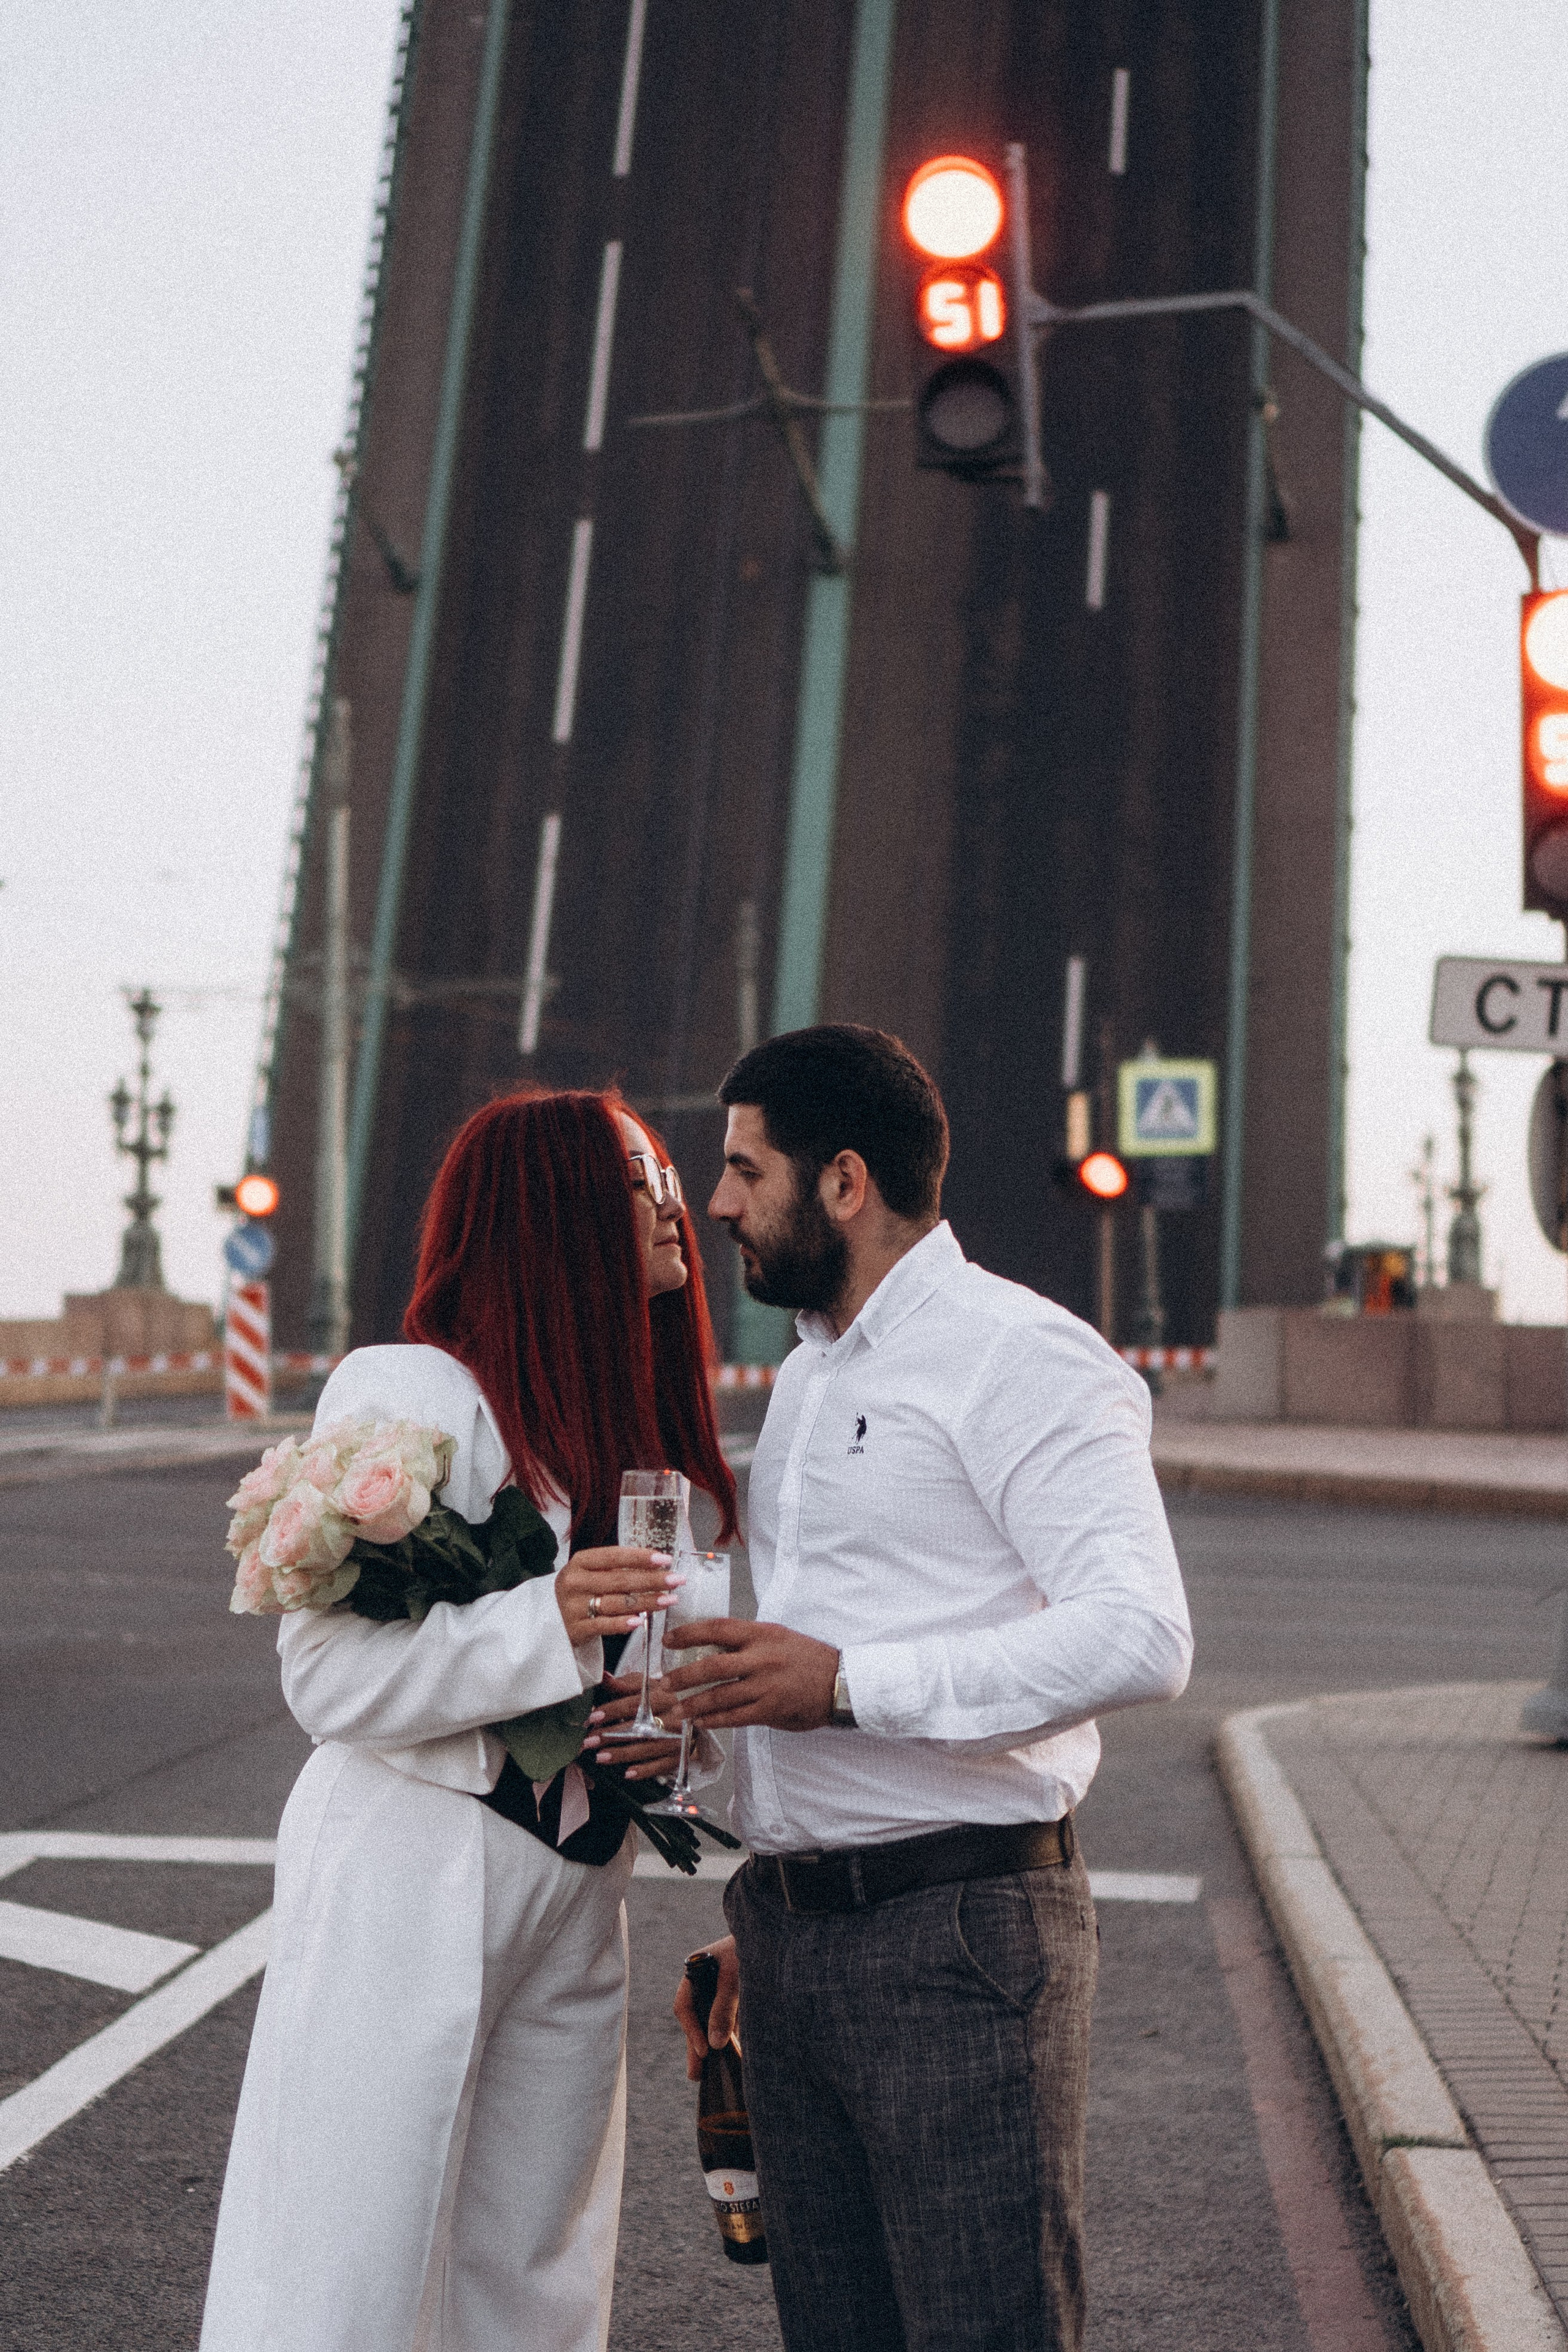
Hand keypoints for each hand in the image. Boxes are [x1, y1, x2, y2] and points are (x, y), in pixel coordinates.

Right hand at [555, 1547, 681, 1647]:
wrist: (546, 1620)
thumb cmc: (578, 1592)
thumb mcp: (589, 1574)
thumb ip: (614, 1570)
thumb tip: (656, 1567)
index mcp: (579, 1563)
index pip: (613, 1556)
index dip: (640, 1557)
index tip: (665, 1559)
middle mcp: (574, 1582)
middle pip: (620, 1580)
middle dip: (652, 1580)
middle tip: (677, 1580)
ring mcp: (573, 1607)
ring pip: (616, 1603)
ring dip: (647, 1601)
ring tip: (670, 1600)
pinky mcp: (575, 1629)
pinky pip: (604, 1625)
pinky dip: (623, 1623)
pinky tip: (641, 1621)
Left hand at [581, 1672, 683, 1782]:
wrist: (692, 1716)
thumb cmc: (660, 1700)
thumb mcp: (645, 1687)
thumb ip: (624, 1684)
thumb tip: (603, 1677)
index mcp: (664, 1696)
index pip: (636, 1703)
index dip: (613, 1710)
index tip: (593, 1717)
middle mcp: (675, 1717)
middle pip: (641, 1727)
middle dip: (612, 1735)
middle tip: (588, 1741)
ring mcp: (679, 1738)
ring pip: (648, 1747)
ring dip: (622, 1754)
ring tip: (599, 1757)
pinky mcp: (681, 1756)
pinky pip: (662, 1766)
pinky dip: (644, 1771)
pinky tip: (627, 1773)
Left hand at [662, 1619, 838, 1730]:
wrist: (839, 1682)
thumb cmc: (806, 1657)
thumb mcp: (777, 1636)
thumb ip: (747, 1640)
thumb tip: (710, 1644)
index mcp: (761, 1634)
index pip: (717, 1629)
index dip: (688, 1634)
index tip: (667, 1641)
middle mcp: (761, 1658)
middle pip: (712, 1666)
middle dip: (683, 1676)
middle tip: (663, 1683)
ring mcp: (766, 1686)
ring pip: (719, 1696)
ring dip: (693, 1704)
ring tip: (674, 1710)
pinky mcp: (771, 1710)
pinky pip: (735, 1717)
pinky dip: (715, 1720)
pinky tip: (700, 1722)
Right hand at [674, 1936, 739, 2080]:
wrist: (774, 1934)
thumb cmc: (749, 1950)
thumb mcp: (734, 1977)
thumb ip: (723, 2009)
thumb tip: (715, 2044)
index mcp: (697, 1973)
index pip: (685, 2006)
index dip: (691, 2030)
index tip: (705, 2051)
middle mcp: (707, 1984)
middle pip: (697, 2020)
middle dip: (697, 2047)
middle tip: (696, 2075)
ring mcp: (722, 1991)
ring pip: (714, 2024)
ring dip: (715, 2047)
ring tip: (711, 2074)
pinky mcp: (739, 1998)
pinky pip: (732, 2022)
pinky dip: (732, 2038)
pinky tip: (735, 2058)